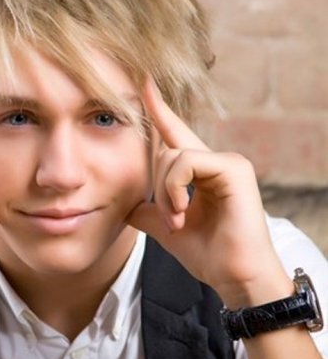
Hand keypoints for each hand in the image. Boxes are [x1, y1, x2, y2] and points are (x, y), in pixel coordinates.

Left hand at [128, 78, 289, 307]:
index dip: (157, 108)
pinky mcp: (233, 167)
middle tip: (169, 220)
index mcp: (199, 171)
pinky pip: (186, 163)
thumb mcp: (166, 226)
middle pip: (164, 151)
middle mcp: (215, 160)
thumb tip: (123, 202)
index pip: (173, 132)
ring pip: (172, 157)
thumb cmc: (207, 253)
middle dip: (156, 189)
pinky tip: (183, 212)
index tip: (142, 82)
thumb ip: (146, 208)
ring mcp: (227, 161)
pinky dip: (176, 189)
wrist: (234, 276)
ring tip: (177, 220)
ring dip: (165, 194)